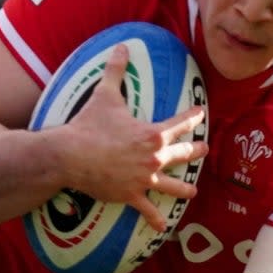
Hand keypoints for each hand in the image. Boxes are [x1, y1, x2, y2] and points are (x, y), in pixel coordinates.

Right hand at [62, 45, 208, 230]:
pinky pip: (147, 210)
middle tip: (204, 149)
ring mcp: (144, 179)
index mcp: (153, 134)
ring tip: (192, 190)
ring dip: (184, 188)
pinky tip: (164, 227)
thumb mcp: (105, 95)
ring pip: (172, 185)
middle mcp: (154, 158)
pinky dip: (156, 219)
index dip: (193, 117)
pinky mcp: (131, 195)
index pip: (181, 123)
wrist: (69, 156)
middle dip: (194, 150)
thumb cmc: (89, 125)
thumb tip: (122, 45)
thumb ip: (116, 70)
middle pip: (183, 153)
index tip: (201, 113)